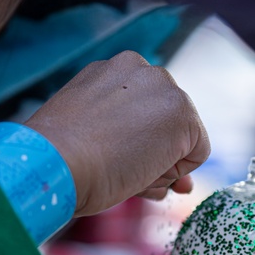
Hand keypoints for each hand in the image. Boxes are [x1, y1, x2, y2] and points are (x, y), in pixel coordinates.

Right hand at [23, 51, 209, 216]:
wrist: (56, 161)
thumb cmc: (64, 157)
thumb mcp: (96, 140)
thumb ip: (135, 147)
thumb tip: (181, 183)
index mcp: (114, 71)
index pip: (146, 114)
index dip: (140, 147)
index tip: (115, 159)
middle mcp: (142, 70)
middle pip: (167, 126)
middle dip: (156, 156)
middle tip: (121, 169)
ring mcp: (164, 88)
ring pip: (182, 140)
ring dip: (161, 165)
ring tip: (125, 170)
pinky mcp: (182, 111)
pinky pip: (197, 152)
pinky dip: (177, 171)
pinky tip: (142, 169)